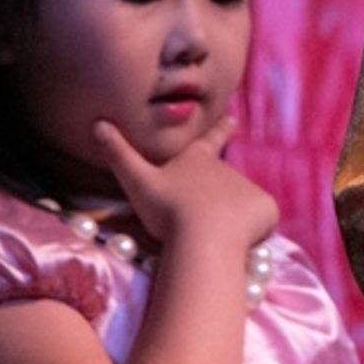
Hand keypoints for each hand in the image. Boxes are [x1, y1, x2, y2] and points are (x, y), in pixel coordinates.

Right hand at [93, 115, 277, 249]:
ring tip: (212, 239)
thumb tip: (97, 123)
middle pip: (224, 185)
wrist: (203, 236)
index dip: (221, 129)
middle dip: (219, 199)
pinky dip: (252, 233)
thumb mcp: (136, 181)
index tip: (233, 119)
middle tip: (204, 219)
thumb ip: (117, 154)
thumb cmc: (167, 210)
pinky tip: (235, 244)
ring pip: (241, 208)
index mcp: (198, 161)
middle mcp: (226, 170)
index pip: (210, 140)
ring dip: (231, 220)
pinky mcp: (266, 209)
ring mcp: (248, 188)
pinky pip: (261, 224)